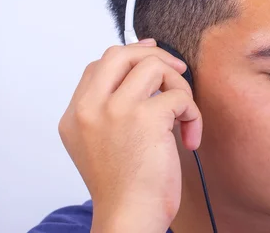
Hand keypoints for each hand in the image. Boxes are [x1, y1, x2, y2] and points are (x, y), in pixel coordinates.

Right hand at [58, 39, 201, 231]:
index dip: (131, 56)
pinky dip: (194, 115)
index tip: (155, 59)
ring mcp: (115, 110)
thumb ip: (110, 108)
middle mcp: (89, 108)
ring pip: (153, 66)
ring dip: (179, 86)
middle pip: (120, 54)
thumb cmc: (125, 185)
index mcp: (76, 114)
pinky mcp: (145, 117)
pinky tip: (190, 139)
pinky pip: (180, 96)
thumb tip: (142, 63)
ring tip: (183, 115)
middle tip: (178, 70)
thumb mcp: (101, 143)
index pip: (99, 65)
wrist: (129, 217)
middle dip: (154, 54)